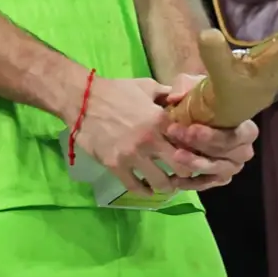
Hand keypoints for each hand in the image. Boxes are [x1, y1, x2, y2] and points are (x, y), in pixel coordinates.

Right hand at [73, 76, 225, 197]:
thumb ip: (167, 95)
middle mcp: (150, 140)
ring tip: (164, 184)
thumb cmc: (115, 91)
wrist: (82, 99)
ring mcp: (132, 155)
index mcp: (161, 120)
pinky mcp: (115, 165)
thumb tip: (184, 99)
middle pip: (181, 168)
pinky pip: (135, 186)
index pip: (190, 144)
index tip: (194, 156)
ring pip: (160, 183)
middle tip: (182, 174)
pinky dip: (143, 190)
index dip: (195, 152)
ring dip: (165, 186)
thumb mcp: (146, 86)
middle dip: (185, 173)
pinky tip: (145, 188)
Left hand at [160, 74, 256, 190]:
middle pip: (228, 153)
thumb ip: (185, 87)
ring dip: (196, 164)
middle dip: (201, 146)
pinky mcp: (219, 178)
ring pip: (219, 170)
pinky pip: (209, 184)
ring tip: (175, 155)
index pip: (239, 135)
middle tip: (176, 136)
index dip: (215, 135)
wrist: (191, 117)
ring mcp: (232, 165)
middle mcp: (243, 149)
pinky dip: (193, 183)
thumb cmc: (198, 100)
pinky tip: (175, 179)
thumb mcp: (191, 85)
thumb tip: (174, 97)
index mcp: (245, 127)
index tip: (192, 129)